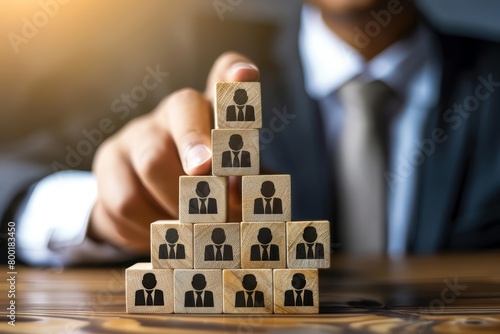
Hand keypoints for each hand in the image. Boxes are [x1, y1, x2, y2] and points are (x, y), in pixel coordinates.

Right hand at [89, 52, 259, 253]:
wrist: (152, 206)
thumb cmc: (207, 188)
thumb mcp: (234, 184)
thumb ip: (243, 185)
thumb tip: (236, 191)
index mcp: (215, 111)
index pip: (225, 73)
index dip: (235, 72)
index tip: (247, 76)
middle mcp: (175, 112)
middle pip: (182, 109)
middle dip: (196, 143)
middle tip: (205, 172)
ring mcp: (138, 133)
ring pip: (151, 161)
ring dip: (176, 203)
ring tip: (192, 229)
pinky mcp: (108, 161)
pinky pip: (125, 199)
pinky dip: (148, 225)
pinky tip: (161, 233)